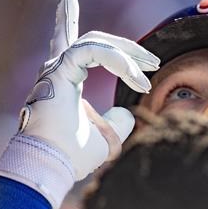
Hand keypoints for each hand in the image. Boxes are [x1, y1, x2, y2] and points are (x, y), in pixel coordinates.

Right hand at [0, 0, 159, 208]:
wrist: (52, 167)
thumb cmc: (73, 157)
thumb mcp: (105, 138)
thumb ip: (117, 123)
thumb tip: (127, 112)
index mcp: (66, 83)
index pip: (88, 52)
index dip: (121, 58)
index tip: (147, 78)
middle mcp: (58, 72)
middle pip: (95, 41)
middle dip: (127, 47)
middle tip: (154, 60)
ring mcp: (56, 69)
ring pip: (95, 42)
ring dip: (127, 52)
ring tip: (153, 65)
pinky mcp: (58, 71)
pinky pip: (91, 51)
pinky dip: (117, 60)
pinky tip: (136, 76)